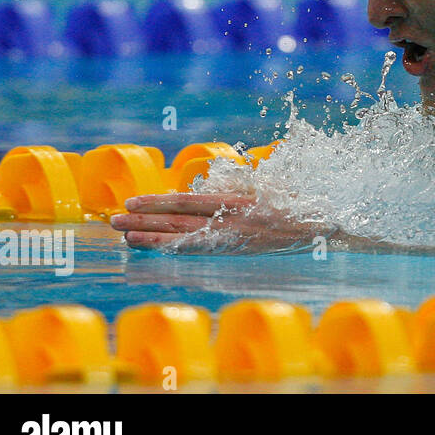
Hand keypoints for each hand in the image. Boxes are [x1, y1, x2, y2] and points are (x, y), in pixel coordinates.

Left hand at [110, 192, 331, 254]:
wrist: (320, 230)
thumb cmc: (295, 202)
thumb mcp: (269, 184)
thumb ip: (240, 182)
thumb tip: (213, 182)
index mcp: (237, 202)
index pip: (188, 203)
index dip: (157, 204)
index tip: (132, 204)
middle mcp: (230, 224)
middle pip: (178, 224)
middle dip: (144, 222)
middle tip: (114, 221)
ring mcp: (232, 241)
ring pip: (183, 241)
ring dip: (152, 239)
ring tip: (125, 237)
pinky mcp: (235, 252)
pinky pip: (198, 252)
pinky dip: (173, 251)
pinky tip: (154, 250)